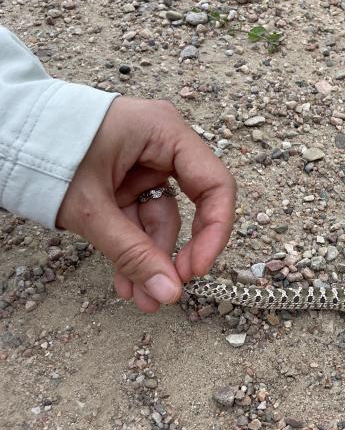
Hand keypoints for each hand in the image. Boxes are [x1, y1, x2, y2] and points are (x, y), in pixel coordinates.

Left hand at [56, 96, 235, 311]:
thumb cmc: (44, 149)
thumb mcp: (92, 207)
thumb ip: (133, 252)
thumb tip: (169, 293)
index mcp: (165, 132)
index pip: (215, 185)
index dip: (214, 231)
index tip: (196, 269)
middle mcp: (162, 145)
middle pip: (191, 205)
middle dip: (175, 252)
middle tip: (168, 289)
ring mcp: (142, 163)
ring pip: (161, 219)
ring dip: (150, 259)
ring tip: (138, 297)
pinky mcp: (124, 180)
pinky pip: (138, 219)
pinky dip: (132, 248)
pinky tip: (126, 280)